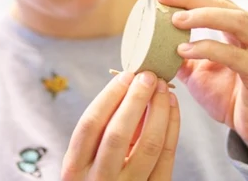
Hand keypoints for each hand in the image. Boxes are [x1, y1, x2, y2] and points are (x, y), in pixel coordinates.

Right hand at [62, 71, 180, 180]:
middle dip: (136, 100)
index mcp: (75, 169)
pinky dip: (172, 128)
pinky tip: (172, 108)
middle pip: (118, 133)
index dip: (109, 97)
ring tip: (163, 89)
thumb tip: (126, 89)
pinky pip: (167, 157)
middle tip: (148, 76)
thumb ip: (102, 131)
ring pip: (148, 144)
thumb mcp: (87, 161)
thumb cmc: (97, 178)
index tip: (125, 76)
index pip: (90, 125)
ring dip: (159, 111)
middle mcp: (99, 180)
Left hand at [155, 0, 247, 164]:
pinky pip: (234, 54)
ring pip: (235, 20)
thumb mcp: (199, 73)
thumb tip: (151, 46)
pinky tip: (185, 50)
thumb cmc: (231, 96)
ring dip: (203, 16)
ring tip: (175, 19)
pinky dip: (208, 49)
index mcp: (242, 26)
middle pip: (223, 3)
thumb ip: (181, 56)